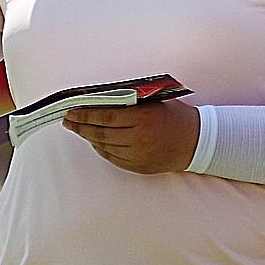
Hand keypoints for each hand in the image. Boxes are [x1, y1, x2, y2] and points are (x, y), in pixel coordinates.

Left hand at [61, 99, 199, 173]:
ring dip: (89, 138)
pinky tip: (96, 142)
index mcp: (143, 118)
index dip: (85, 115)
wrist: (196, 142)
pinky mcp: (139, 167)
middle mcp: (139, 138)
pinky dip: (101, 149)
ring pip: (105, 147)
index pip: (106, 116)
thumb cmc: (176, 116)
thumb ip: (132, 100)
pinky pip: (113, 158)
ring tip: (79, 129)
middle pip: (101, 133)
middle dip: (81, 126)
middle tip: (68, 121)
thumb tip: (102, 97)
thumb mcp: (156, 102)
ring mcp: (139, 155)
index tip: (71, 112)